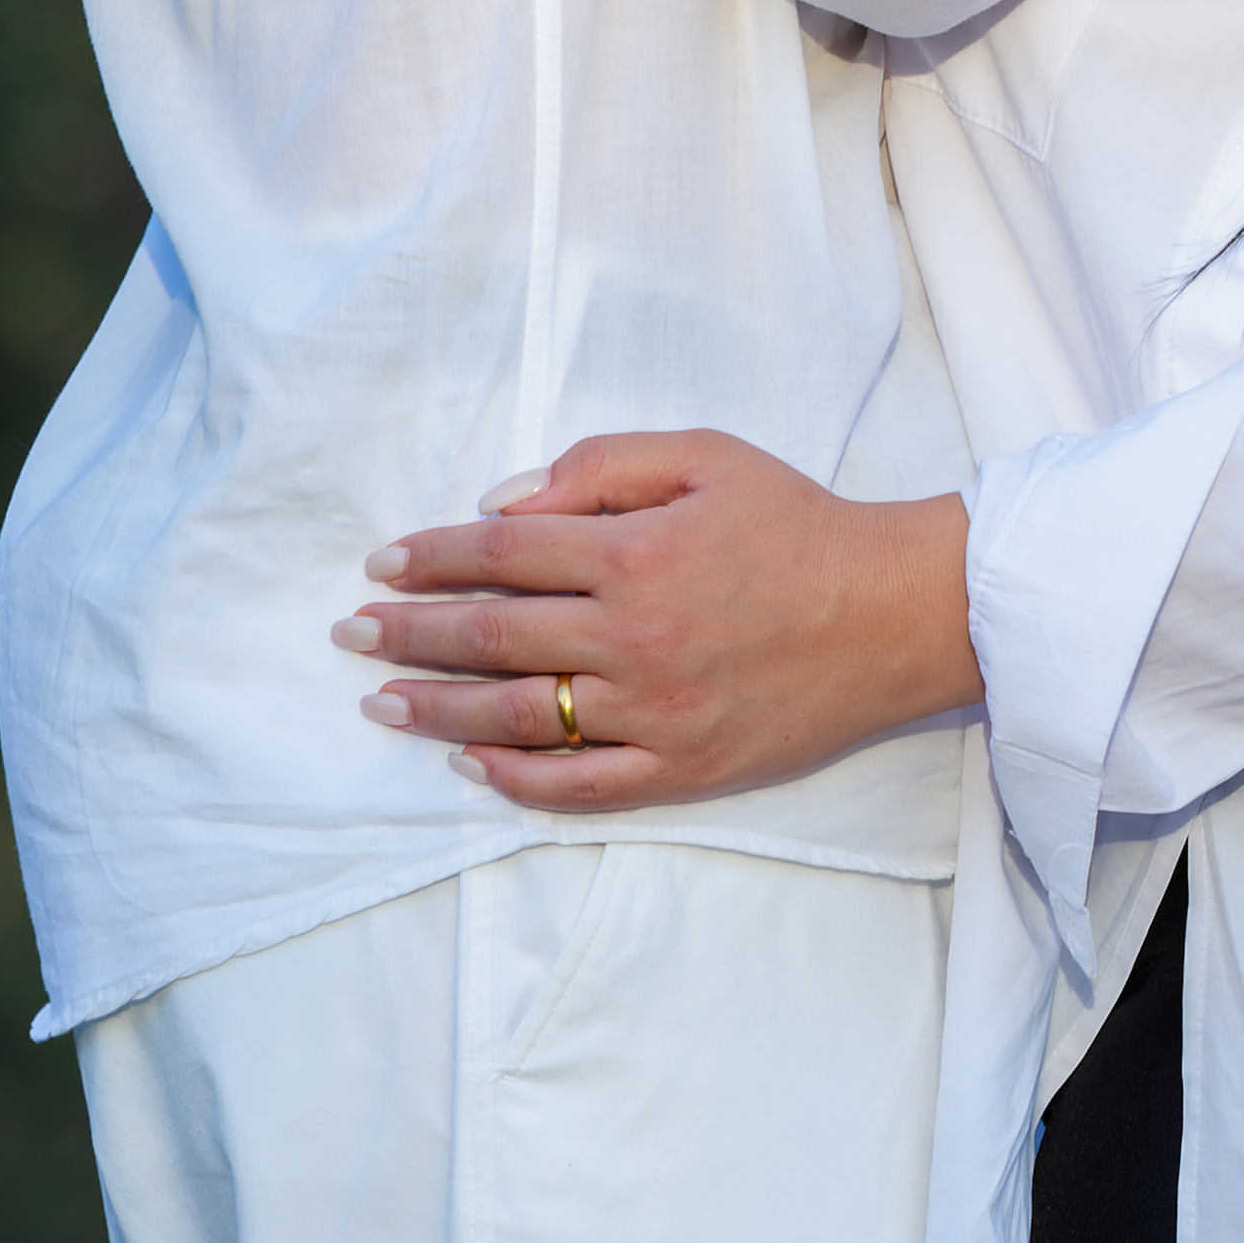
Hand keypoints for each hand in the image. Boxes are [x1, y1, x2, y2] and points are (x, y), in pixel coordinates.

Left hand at [330, 432, 980, 813]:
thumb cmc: (797, 520)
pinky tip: (467, 765)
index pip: (502, 553)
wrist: (891, 610)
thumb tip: (503, 505)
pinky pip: (576, 787)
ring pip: (515, 719)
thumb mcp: (706, 456)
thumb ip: (600, 467)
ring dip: (435, 711)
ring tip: (381, 703)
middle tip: (352, 635)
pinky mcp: (681, 769)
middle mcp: (634, 637)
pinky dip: (513, 781)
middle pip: (492, 637)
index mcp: (636, 551)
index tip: (380, 563)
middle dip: (409, 634)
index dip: (432, 557)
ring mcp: (654, 713)